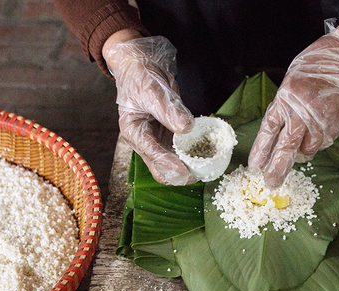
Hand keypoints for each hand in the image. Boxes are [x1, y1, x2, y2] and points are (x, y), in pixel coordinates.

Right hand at [103, 32, 195, 184]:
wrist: (140, 68)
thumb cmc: (139, 78)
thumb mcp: (152, 91)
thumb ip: (168, 110)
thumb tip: (186, 128)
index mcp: (134, 132)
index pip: (152, 155)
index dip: (170, 164)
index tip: (186, 170)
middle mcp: (144, 141)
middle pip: (160, 168)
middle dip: (179, 174)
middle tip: (199, 174)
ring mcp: (156, 140)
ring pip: (171, 163)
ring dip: (187, 167)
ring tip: (205, 168)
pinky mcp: (167, 136)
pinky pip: (179, 151)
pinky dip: (190, 155)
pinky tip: (204, 154)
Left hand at [247, 28, 338, 188]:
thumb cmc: (314, 67)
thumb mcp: (290, 83)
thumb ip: (284, 107)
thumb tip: (278, 134)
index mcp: (286, 98)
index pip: (269, 130)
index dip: (261, 150)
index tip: (255, 167)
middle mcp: (303, 110)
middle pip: (287, 146)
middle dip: (278, 168)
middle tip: (272, 183)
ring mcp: (322, 118)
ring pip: (309, 149)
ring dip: (302, 154)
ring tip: (300, 150)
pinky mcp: (337, 123)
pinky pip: (324, 142)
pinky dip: (318, 143)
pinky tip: (318, 133)